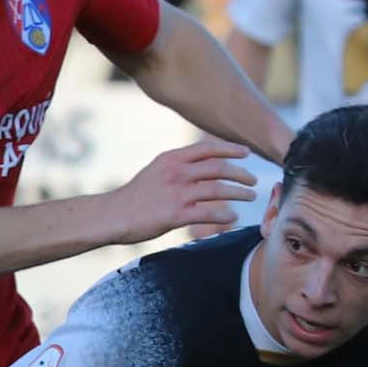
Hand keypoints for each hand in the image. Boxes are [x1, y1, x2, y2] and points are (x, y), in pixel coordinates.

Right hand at [112, 138, 255, 242]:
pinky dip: (224, 215)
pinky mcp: (176, 215)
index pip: (208, 148)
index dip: (230, 149)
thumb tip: (202, 163)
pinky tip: (234, 217)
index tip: (247, 153)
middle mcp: (176, 172)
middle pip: (218, 168)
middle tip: (253, 181)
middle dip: (240, 173)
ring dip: (238, 193)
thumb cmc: (136, 195)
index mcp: (172, 159)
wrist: (114, 215)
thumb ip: (179, 165)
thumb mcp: (157, 170)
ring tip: (250, 197)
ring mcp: (177, 193)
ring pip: (217, 190)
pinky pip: (208, 214)